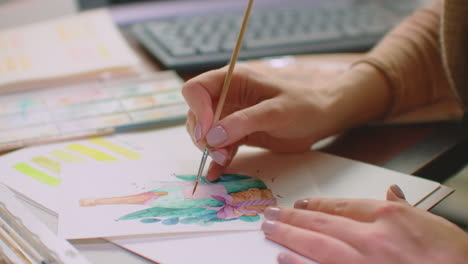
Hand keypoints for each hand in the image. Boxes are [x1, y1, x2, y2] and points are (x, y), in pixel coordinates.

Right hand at [182, 63, 389, 180]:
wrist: (326, 114)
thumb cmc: (306, 103)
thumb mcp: (276, 111)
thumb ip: (244, 122)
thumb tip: (212, 136)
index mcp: (234, 80)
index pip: (197, 89)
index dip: (196, 110)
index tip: (207, 132)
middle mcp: (229, 96)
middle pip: (197, 114)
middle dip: (202, 134)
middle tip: (217, 152)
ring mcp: (234, 115)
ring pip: (207, 132)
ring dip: (210, 148)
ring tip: (223, 161)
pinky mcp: (241, 133)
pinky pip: (222, 145)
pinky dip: (218, 159)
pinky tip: (217, 172)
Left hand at [261, 185, 467, 263]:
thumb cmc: (454, 258)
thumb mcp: (433, 223)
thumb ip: (406, 207)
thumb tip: (392, 192)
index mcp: (389, 218)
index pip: (342, 206)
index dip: (317, 205)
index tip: (301, 204)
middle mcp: (371, 239)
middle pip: (322, 222)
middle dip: (292, 217)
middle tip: (269, 213)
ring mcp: (362, 263)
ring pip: (316, 244)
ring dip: (289, 235)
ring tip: (268, 229)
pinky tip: (283, 258)